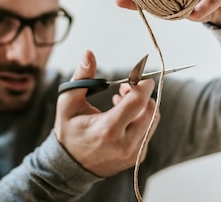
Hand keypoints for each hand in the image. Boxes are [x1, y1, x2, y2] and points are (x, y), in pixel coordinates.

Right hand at [54, 51, 158, 176]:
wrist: (69, 167)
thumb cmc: (69, 131)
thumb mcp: (68, 103)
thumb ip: (81, 77)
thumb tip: (89, 54)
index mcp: (107, 130)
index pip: (138, 102)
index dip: (143, 85)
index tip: (142, 76)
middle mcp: (124, 144)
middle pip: (150, 110)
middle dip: (142, 93)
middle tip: (126, 87)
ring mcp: (133, 153)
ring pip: (152, 120)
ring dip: (143, 105)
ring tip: (123, 99)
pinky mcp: (137, 157)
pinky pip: (148, 131)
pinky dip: (141, 119)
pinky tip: (124, 115)